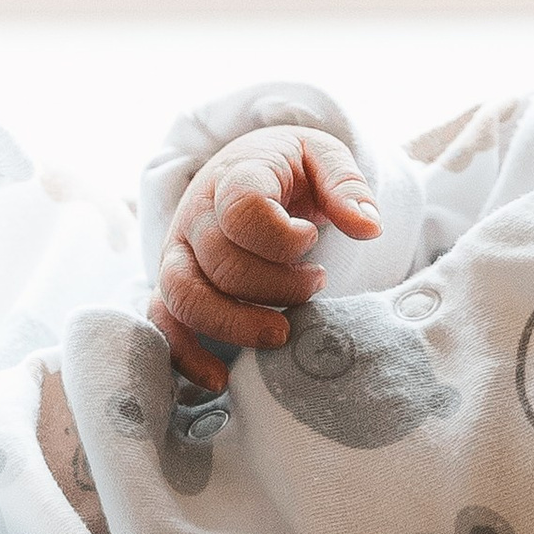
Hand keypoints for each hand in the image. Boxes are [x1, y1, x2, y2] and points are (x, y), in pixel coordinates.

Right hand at [151, 128, 382, 390]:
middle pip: (222, 263)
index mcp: (235, 176)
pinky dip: (185, 355)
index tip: (312, 240)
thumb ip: (347, 185)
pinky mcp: (173, 282)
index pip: (243, 210)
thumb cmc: (288, 166)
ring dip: (235, 325)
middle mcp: (196, 214)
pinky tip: (220, 378)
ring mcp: (179, 251)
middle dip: (278, 287)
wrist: (246, 166)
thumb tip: (369, 227)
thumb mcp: (323, 156)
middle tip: (315, 283)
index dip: (283, 238)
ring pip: (185, 296)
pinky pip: (164, 322)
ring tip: (282, 331)